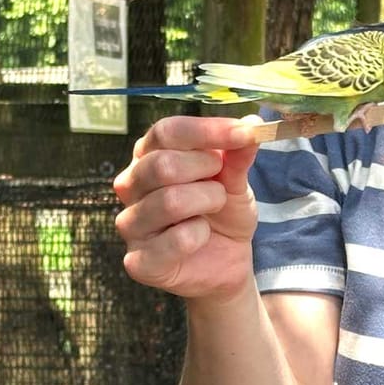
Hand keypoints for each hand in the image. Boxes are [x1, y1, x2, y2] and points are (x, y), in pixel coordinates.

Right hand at [112, 115, 260, 300]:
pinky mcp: (138, 261)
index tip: (245, 133)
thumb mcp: (235, 178)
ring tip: (214, 207)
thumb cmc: (222, 211)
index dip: (207, 131)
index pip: (166, 131)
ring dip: (208, 202)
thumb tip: (253, 123)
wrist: (226, 261)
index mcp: (148, 155)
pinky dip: (200, 236)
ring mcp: (130, 224)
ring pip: (170, 201)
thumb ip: (238, 153)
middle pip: (162, 164)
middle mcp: (130, 185)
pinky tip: (201, 237)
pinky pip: (176, 240)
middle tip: (222, 181)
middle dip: (207, 170)